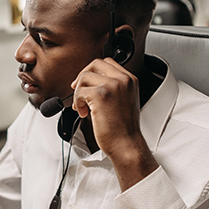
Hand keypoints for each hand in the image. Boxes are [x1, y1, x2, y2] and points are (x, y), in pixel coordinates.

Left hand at [71, 57, 157, 190]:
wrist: (126, 145)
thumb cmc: (123, 128)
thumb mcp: (124, 100)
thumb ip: (112, 87)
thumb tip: (90, 81)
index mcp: (130, 80)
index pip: (107, 62)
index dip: (92, 72)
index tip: (86, 84)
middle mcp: (123, 80)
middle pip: (94, 64)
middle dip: (83, 77)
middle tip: (79, 93)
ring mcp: (112, 86)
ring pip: (84, 77)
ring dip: (78, 93)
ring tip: (84, 108)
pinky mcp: (100, 95)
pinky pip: (79, 91)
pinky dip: (77, 102)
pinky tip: (85, 113)